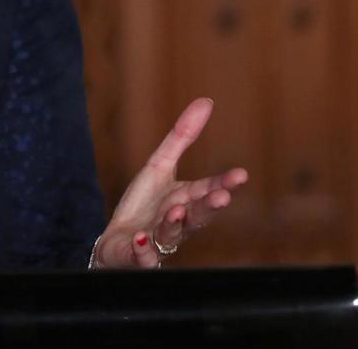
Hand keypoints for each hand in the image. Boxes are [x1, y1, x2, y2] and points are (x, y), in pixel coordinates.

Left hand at [91, 97, 247, 268]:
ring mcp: (159, 241)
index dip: (223, 183)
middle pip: (197, 215)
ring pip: (171, 234)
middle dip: (208, 207)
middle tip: (221, 197)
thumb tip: (206, 101)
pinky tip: (140, 239)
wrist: (117, 242)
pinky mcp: (138, 257)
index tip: (240, 174)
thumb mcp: (159, 165)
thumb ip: (182, 137)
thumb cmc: (144, 204)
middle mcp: (178, 222)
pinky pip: (142, 256)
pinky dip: (142, 250)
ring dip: (174, 224)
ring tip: (174, 211)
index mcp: (186, 200)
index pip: (208, 190)